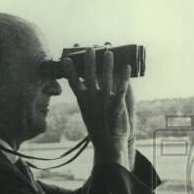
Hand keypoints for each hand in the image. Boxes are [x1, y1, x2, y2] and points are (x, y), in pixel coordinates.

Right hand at [64, 46, 131, 167]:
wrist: (108, 144)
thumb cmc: (98, 130)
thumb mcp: (88, 114)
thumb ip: (87, 100)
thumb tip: (85, 89)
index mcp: (83, 102)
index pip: (74, 83)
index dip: (70, 70)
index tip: (67, 59)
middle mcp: (92, 100)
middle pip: (89, 76)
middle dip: (89, 61)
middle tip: (89, 48)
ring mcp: (104, 102)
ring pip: (105, 79)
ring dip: (107, 64)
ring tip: (108, 52)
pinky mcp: (117, 106)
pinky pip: (121, 88)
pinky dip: (124, 77)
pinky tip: (127, 67)